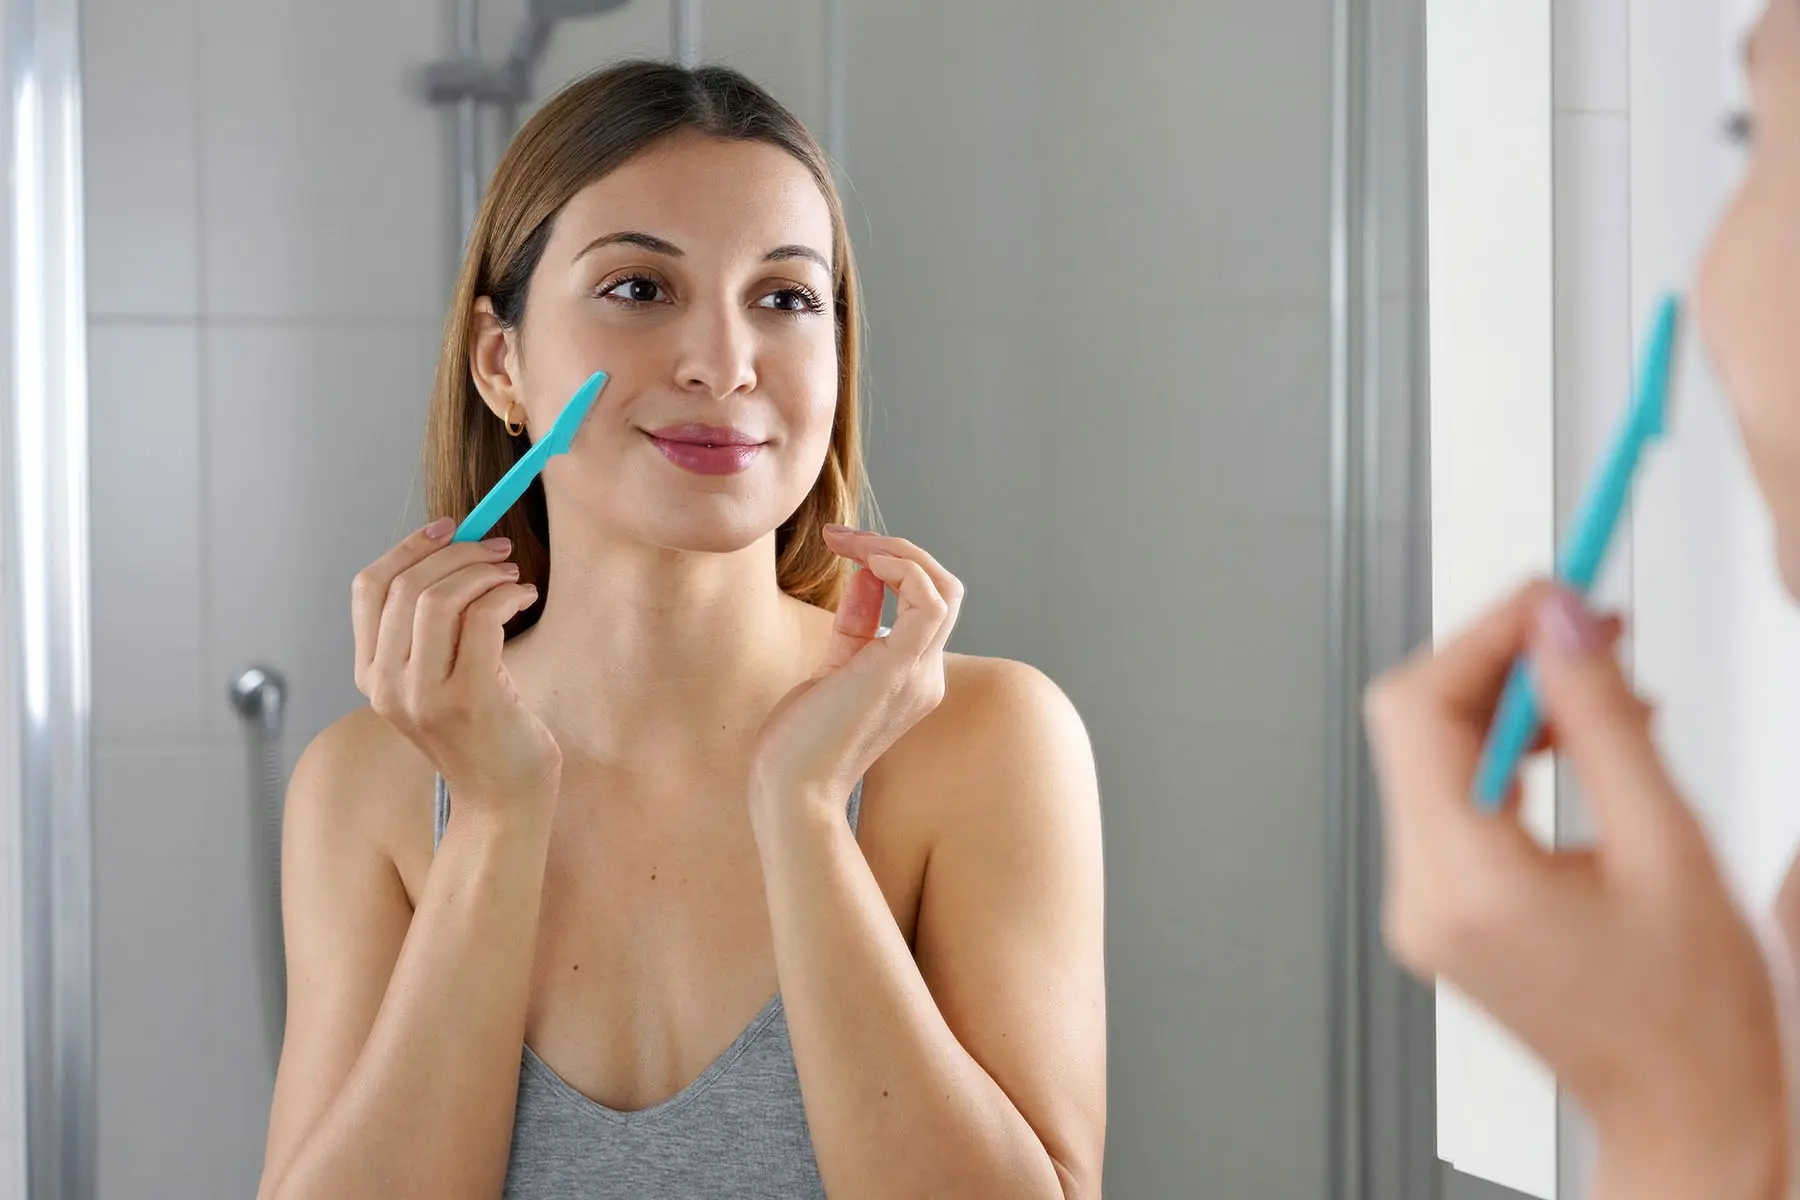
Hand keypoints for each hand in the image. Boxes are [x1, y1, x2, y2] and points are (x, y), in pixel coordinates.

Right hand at [352, 518, 561, 817]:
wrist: (504, 801)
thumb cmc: (483, 733)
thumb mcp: (441, 677)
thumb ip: (435, 628)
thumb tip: (458, 550)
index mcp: (371, 674)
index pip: (369, 588)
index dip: (408, 547)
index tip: (450, 526)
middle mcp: (386, 685)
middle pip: (407, 586)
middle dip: (459, 553)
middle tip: (500, 550)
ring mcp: (424, 695)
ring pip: (439, 598)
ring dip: (484, 572)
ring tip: (514, 577)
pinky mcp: (470, 699)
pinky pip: (483, 619)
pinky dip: (508, 595)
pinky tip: (526, 599)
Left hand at [748, 527, 963, 830]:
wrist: (790, 790)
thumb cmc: (800, 741)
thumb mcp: (831, 668)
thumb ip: (855, 623)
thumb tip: (866, 572)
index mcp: (914, 677)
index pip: (926, 603)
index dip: (890, 565)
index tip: (842, 547)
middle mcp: (928, 674)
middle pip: (943, 588)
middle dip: (897, 549)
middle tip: (842, 537)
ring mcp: (920, 673)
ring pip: (943, 588)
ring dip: (897, 551)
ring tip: (849, 542)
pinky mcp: (901, 669)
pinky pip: (928, 600)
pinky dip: (902, 568)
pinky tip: (864, 560)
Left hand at [1363, 581, 1786, 1199]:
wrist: (1684, 1113)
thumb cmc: (1694, 1017)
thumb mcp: (1668, 843)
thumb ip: (1605, 720)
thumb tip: (1559, 623)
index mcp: (1464, 884)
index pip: (1420, 709)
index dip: (1483, 634)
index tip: (1552, 595)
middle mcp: (1420, 896)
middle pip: (1418, 724)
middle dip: (1502, 665)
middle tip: (1589, 633)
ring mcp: (1422, 907)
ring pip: (1435, 754)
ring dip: (1515, 709)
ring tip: (1611, 697)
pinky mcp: (1441, 910)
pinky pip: (1455, 799)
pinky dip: (1513, 758)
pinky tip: (1584, 750)